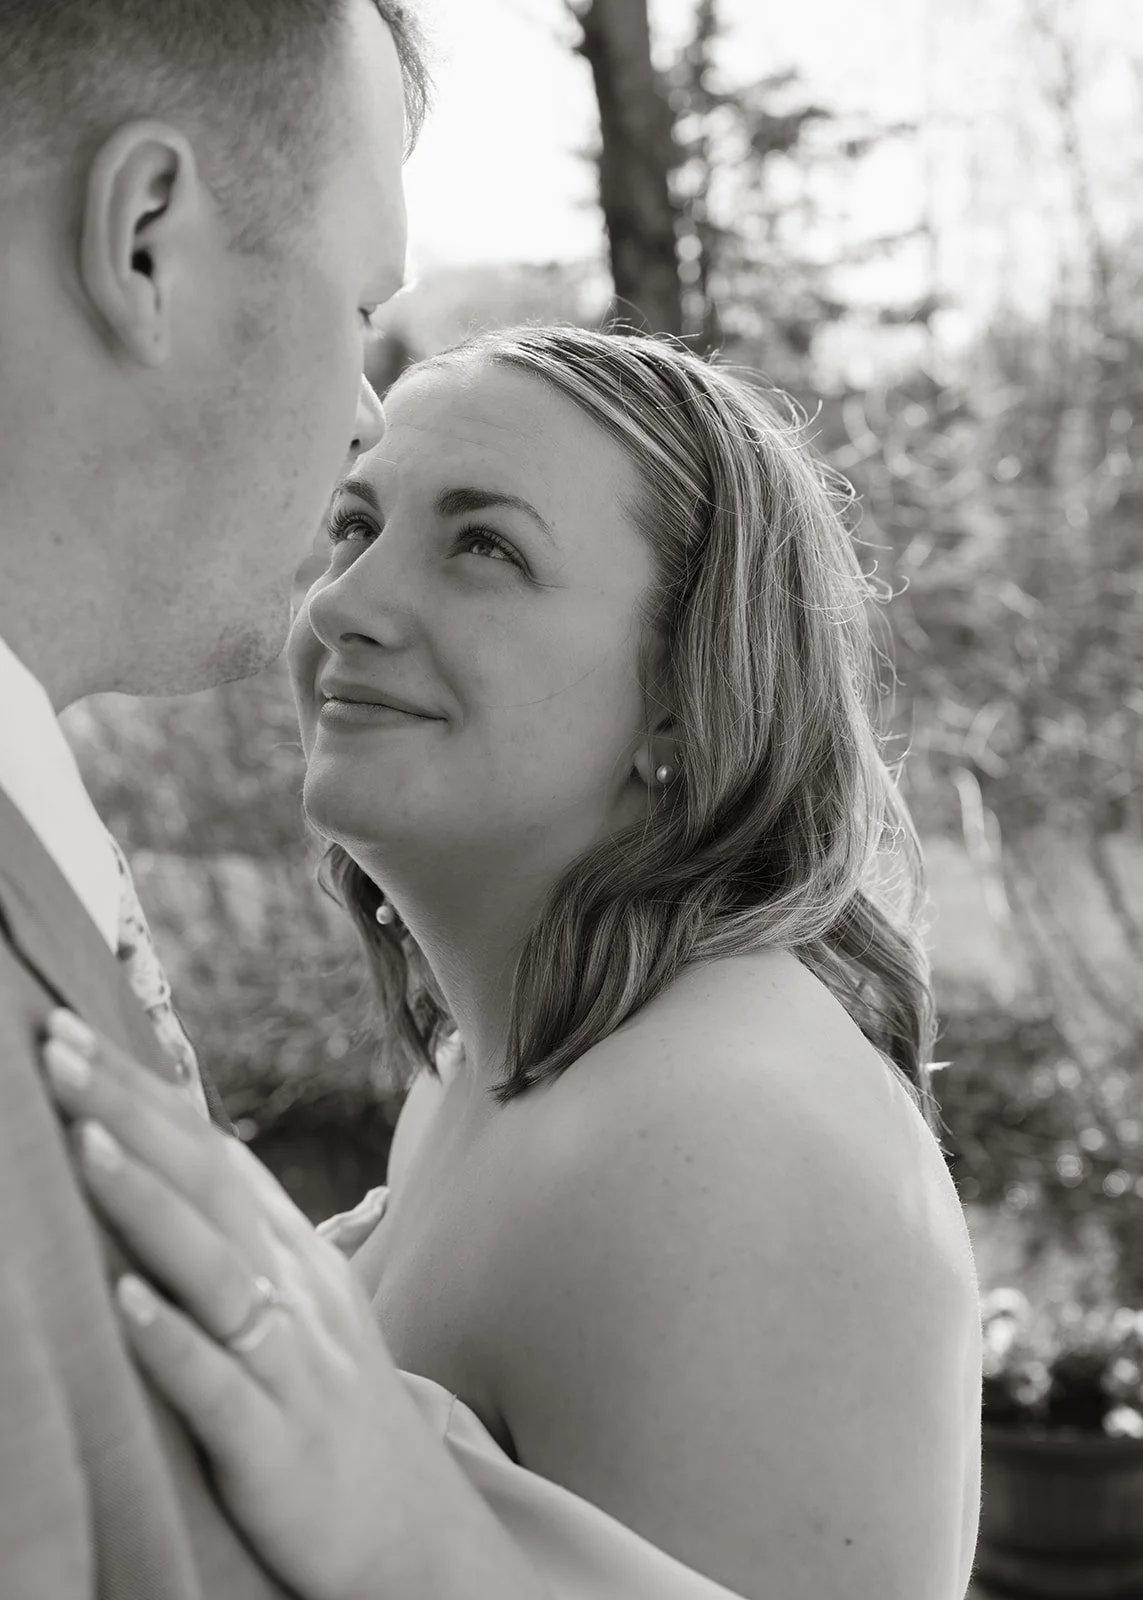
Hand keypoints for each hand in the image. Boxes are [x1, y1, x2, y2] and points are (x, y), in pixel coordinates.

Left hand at [40, 1010, 425, 1599]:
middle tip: (54, 1045)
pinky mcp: (279, 1447)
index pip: (211, 1150)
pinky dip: (174, 1341)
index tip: (71, 1031)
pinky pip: (222, 1387)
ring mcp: (292, 1365)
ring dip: (147, 1204)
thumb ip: (239, 1237)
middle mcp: (295, 1290)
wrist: (417, 1533)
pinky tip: (126, 1304)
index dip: (141, 1091)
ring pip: (215, 1268)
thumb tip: (171, 1159)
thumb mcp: (297, 1308)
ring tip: (82, 1143)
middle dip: (127, 1113)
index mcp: (292, 1252)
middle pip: (205, 1184)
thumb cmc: (333, 1411)